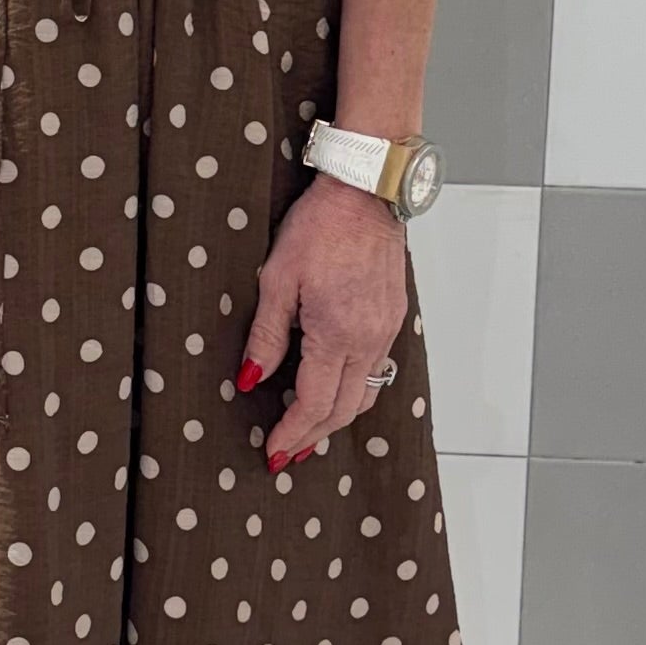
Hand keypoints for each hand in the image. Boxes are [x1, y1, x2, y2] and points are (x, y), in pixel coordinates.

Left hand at [235, 174, 408, 467]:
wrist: (366, 192)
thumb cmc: (321, 225)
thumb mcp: (277, 279)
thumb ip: (267, 335)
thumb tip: (252, 379)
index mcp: (337, 335)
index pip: (313, 404)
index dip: (291, 433)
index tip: (273, 451)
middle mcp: (368, 340)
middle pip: (342, 410)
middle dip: (313, 436)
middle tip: (287, 453)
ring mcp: (385, 330)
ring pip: (365, 394)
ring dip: (336, 418)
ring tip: (309, 429)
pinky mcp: (393, 317)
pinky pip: (377, 369)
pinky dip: (354, 391)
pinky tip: (335, 388)